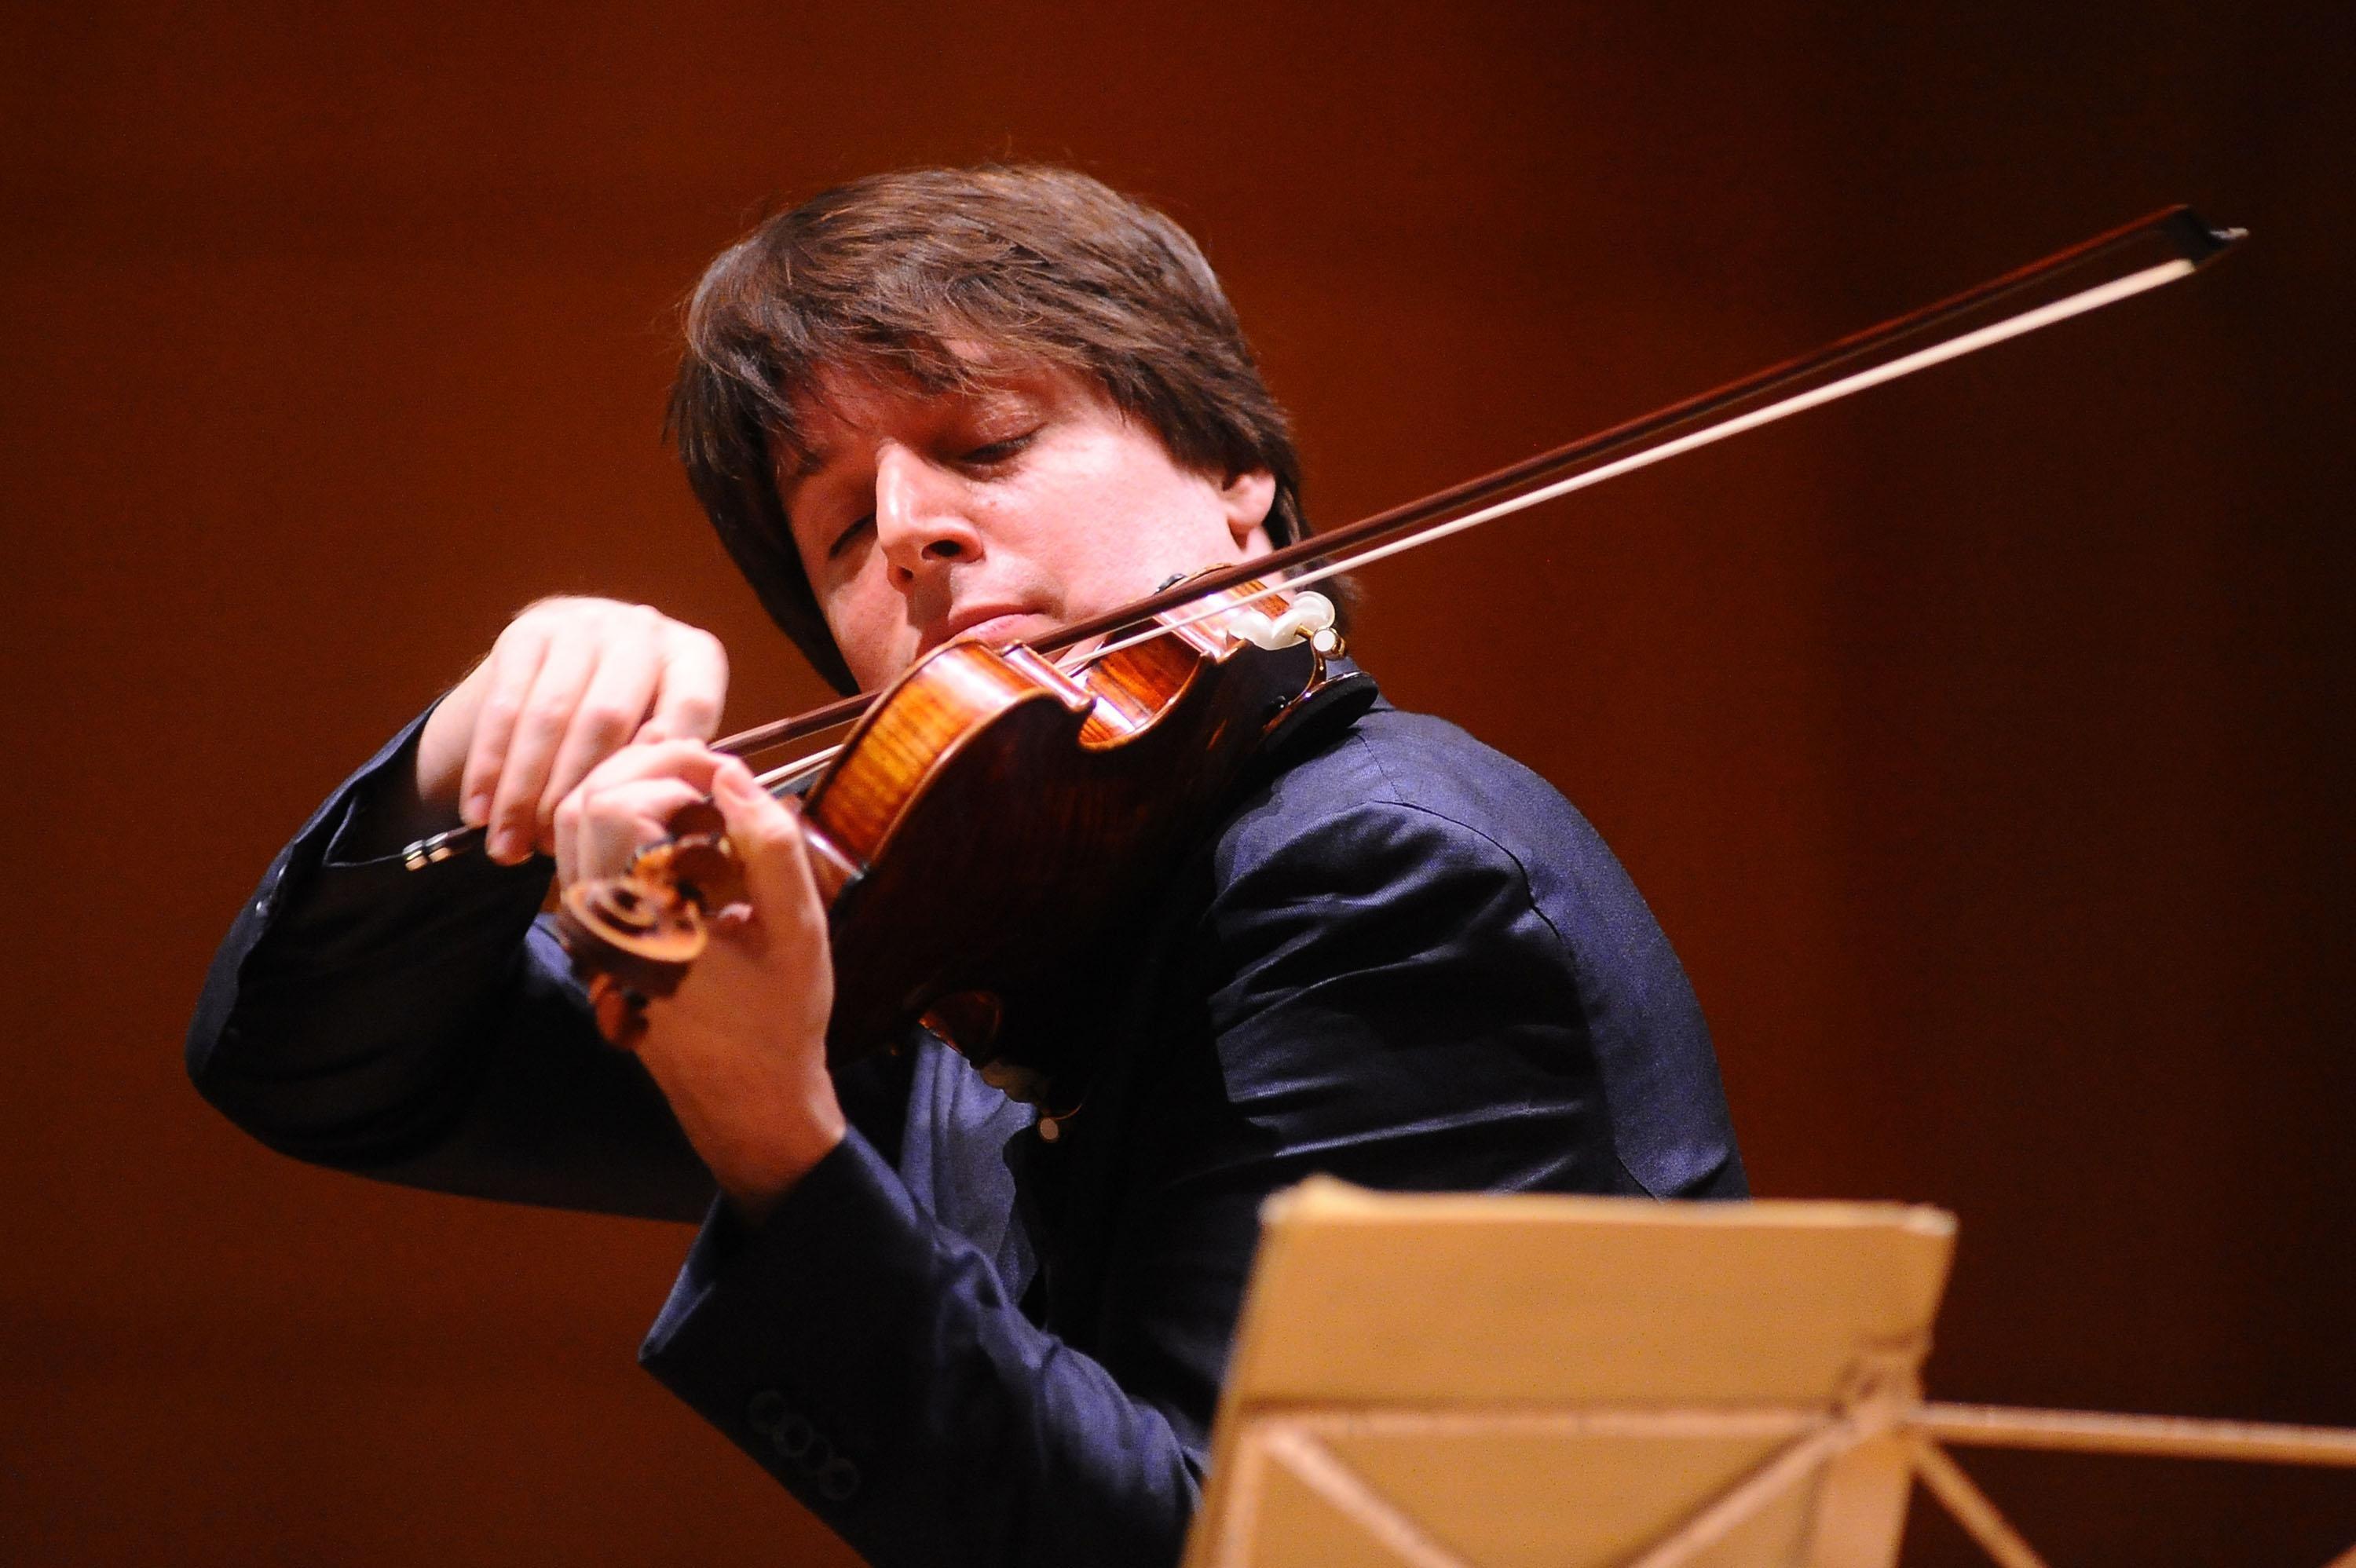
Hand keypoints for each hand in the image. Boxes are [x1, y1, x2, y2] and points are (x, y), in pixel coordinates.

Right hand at [416, 597, 727, 863]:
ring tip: (508, 847)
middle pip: (607, 717)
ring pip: (548, 717)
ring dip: (522, 792)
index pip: (689, 709)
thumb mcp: (668, 732)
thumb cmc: (638, 718)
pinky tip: (479, 813)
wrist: (577, 655)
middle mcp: (642, 631)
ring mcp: (583, 625)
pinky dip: (488, 768)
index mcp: (695, 656)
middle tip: (550, 849)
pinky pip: (504, 708)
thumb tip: (664, 830)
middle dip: (572, 792)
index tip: (633, 812)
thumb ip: (672, 768)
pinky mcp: (528, 632)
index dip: (661, 762)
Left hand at [565, 750, 844, 1221]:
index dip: (669, 768)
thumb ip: (769, 845)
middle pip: (582, 804)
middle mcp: (601, 927)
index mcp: (647, 921)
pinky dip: (621, 825)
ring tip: (694, 792)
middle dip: (644, 766)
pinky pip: (585, 862)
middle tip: (707, 770)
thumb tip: (732, 774)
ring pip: (573, 831)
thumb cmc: (782, 1019)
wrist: (748, 1101)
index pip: (617, 807)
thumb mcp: (798, 928)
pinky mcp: (594, 943)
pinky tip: (680, 829)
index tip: (726, 771)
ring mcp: (589, 937)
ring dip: (628, 791)